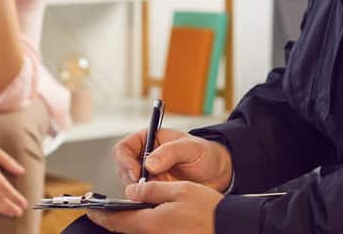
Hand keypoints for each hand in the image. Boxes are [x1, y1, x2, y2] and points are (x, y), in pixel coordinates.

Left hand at [86, 181, 222, 233]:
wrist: (229, 226)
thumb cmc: (208, 210)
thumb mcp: (178, 190)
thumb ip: (151, 190)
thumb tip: (131, 192)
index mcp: (150, 224)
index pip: (116, 221)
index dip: (100, 214)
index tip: (89, 209)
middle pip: (124, 229)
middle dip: (111, 219)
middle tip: (100, 210)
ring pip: (136, 231)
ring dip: (126, 222)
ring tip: (118, 211)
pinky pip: (148, 233)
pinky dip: (140, 224)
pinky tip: (142, 216)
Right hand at [113, 128, 232, 191]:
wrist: (219, 173)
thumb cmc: (205, 154)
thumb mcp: (191, 148)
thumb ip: (170, 152)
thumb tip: (149, 163)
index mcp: (149, 140)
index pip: (124, 148)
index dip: (125, 160)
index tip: (136, 172)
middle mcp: (145, 158)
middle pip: (123, 169)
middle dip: (131, 179)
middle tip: (146, 187)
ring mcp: (149, 176)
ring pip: (130, 186)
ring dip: (139, 191)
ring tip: (158, 192)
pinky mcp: (155, 192)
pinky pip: (142, 198)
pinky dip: (147, 201)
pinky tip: (159, 200)